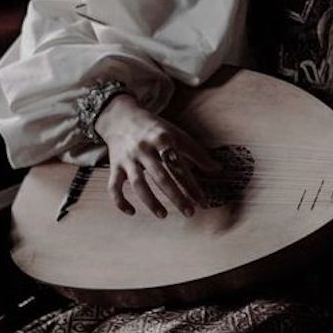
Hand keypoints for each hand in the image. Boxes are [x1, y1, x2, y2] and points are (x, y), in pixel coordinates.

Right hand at [95, 94, 219, 216]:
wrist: (121, 116)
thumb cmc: (154, 128)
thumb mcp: (176, 134)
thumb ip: (196, 152)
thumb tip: (217, 169)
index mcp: (162, 140)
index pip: (180, 167)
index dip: (192, 185)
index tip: (202, 201)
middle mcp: (144, 149)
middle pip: (161, 177)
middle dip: (176, 197)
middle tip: (189, 212)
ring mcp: (128, 159)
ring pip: (138, 184)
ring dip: (150, 202)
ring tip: (164, 215)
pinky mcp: (115, 166)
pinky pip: (114, 187)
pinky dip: (120, 201)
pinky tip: (132, 212)